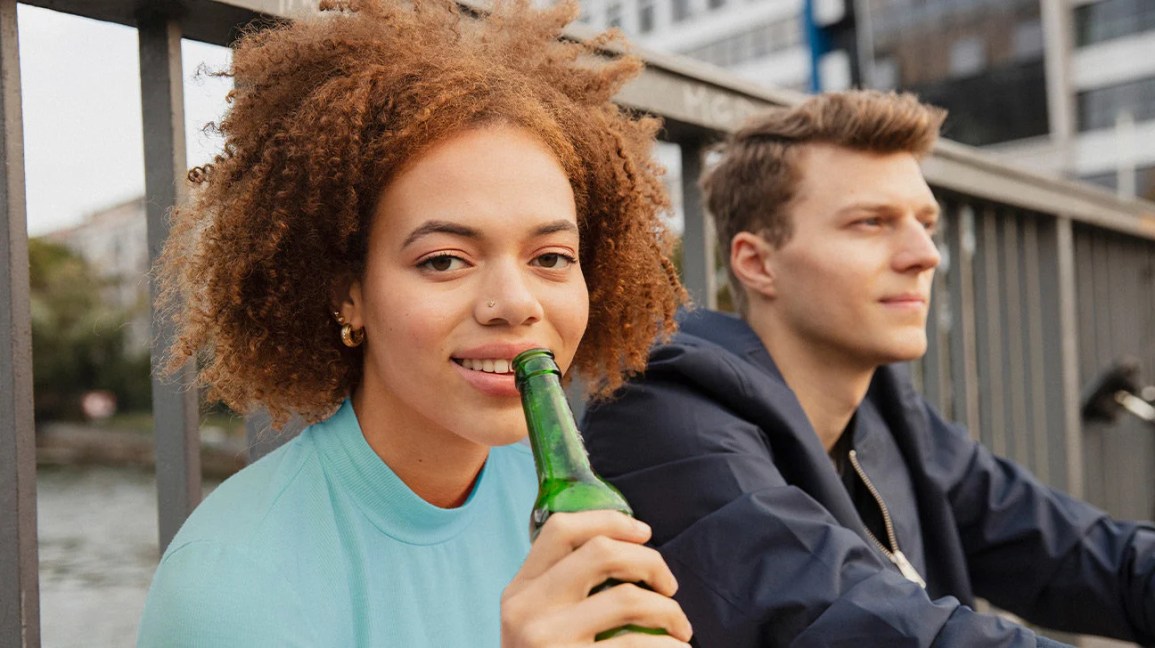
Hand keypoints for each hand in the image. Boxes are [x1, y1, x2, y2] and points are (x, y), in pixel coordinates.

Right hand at [501, 510, 692, 646]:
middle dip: (650, 561)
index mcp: (520, 591)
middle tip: (670, 585)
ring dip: (670, 611)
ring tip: (681, 629)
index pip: (560, 529)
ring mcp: (548, 641)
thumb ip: (562, 589)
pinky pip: (638, 646)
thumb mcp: (536, 622)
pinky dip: (670, 647)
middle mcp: (527, 610)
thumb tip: (630, 547)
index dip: (610, 520)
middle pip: (601, 552)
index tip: (644, 533)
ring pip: (628, 598)